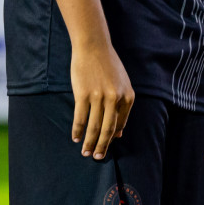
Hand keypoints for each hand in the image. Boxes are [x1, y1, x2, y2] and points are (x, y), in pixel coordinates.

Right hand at [70, 40, 133, 159]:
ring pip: (94, 126)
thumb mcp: (122, 84)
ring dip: (89, 142)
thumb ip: (122, 106)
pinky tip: (75, 137)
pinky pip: (80, 118)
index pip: (120, 123)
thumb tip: (119, 132)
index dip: (112, 137)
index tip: (107, 147)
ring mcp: (99, 97)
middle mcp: (115, 98)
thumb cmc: (108, 66)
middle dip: (103, 146)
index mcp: (128, 96)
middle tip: (97, 157)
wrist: (94, 48)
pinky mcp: (83, 95)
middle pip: (108, 129)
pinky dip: (78, 130)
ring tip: (85, 152)